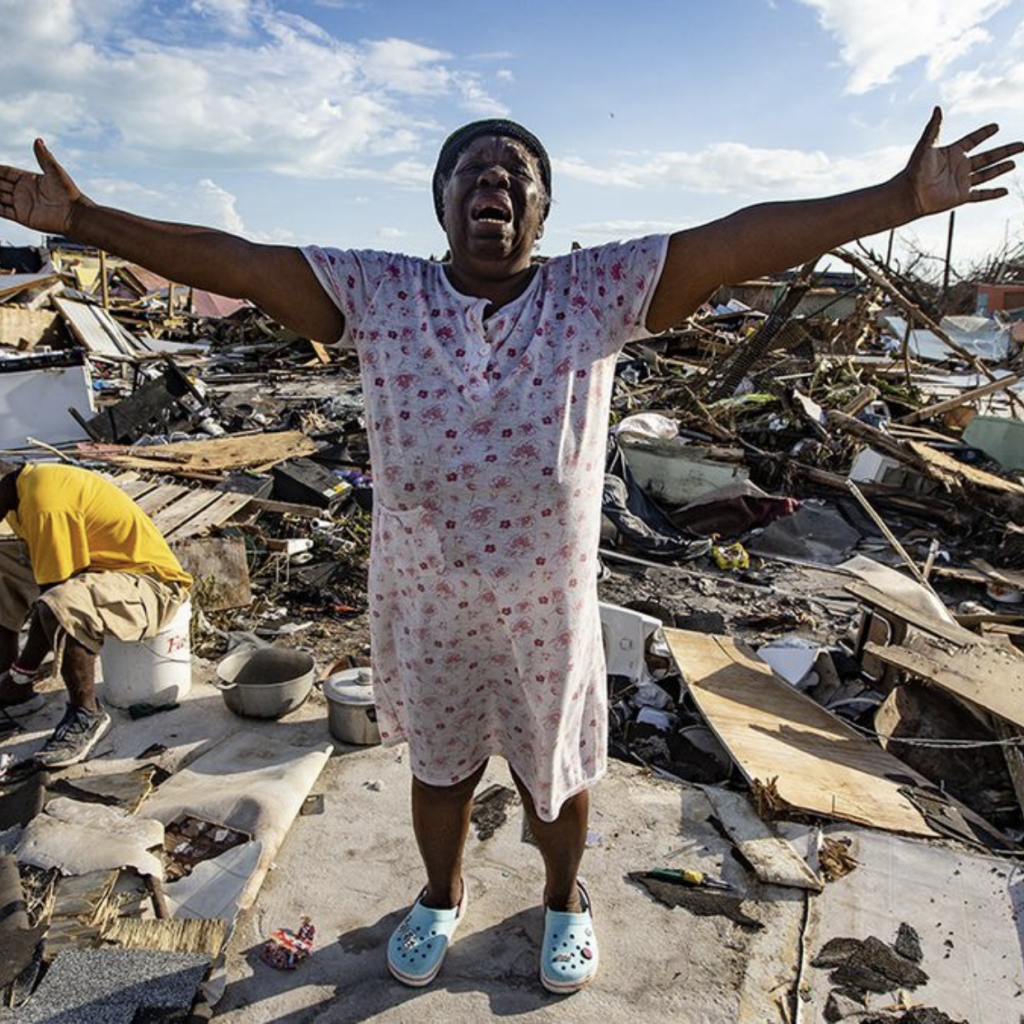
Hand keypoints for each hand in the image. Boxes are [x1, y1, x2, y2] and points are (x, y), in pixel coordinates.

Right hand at [0, 139, 83, 234]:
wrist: (75, 215)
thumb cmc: (69, 194)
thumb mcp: (54, 171)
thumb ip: (43, 157)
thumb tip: (37, 140)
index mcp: (29, 179)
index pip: (5, 172)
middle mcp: (23, 191)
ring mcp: (22, 204)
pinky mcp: (22, 216)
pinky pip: (3, 211)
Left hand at [904, 107, 1022, 216]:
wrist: (909, 195)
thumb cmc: (914, 170)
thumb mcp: (926, 146)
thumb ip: (934, 128)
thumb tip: (937, 107)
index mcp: (952, 153)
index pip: (972, 140)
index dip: (984, 133)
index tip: (996, 126)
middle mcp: (959, 166)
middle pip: (987, 157)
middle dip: (1005, 151)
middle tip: (1022, 145)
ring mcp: (961, 182)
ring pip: (987, 174)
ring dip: (1001, 168)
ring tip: (1015, 162)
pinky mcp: (961, 197)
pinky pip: (980, 195)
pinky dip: (992, 194)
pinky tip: (1004, 191)